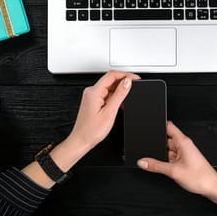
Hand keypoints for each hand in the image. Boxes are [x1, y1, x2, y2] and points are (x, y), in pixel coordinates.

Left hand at [24, 71, 139, 188]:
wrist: (81, 141)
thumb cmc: (91, 131)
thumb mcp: (109, 112)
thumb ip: (119, 95)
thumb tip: (127, 82)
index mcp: (94, 91)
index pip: (112, 75)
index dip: (126, 75)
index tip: (136, 79)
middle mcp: (92, 91)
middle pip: (111, 80)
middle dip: (124, 82)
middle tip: (135, 88)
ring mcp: (92, 96)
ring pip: (109, 87)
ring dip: (120, 91)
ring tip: (127, 99)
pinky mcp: (94, 101)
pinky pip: (107, 94)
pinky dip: (115, 97)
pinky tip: (120, 104)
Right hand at [137, 121, 216, 215]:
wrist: (211, 187)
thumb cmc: (200, 177)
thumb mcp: (173, 171)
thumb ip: (156, 166)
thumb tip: (143, 162)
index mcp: (183, 141)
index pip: (168, 126)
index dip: (158, 126)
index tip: (149, 129)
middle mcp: (184, 145)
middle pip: (166, 140)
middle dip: (158, 146)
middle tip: (152, 154)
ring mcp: (185, 152)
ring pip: (168, 150)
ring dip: (164, 156)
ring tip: (165, 166)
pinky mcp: (186, 160)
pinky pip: (172, 157)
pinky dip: (168, 162)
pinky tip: (169, 169)